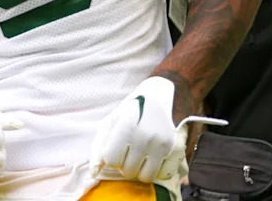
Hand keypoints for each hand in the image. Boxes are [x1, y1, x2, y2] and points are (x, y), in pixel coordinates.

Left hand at [89, 77, 225, 182]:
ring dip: (141, 169)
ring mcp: (164, 144)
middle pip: (128, 171)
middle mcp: (146, 136)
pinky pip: (164, 175)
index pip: (111, 160)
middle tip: (130, 149)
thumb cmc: (131, 110)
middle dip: (126, 163)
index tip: (117, 145)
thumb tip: (93, 173)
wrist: (162, 95)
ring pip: (146, 177)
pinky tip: (155, 157)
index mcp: (127, 126)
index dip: (112, 155)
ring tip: (142, 155)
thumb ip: (98, 147)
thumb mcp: (111, 121)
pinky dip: (158, 170)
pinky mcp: (178, 149)